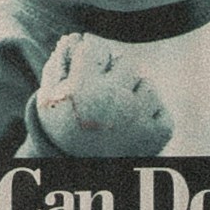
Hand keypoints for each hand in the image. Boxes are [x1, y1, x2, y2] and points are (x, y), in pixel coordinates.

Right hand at [33, 34, 173, 159]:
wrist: (78, 172)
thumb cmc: (63, 129)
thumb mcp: (48, 99)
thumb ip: (57, 65)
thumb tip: (74, 38)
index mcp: (83, 88)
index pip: (95, 46)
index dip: (88, 57)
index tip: (85, 73)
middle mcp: (114, 99)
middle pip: (126, 62)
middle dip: (115, 75)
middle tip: (103, 97)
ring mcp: (139, 117)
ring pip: (147, 83)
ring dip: (134, 95)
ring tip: (117, 115)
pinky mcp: (158, 134)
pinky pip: (162, 109)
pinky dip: (150, 117)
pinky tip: (131, 129)